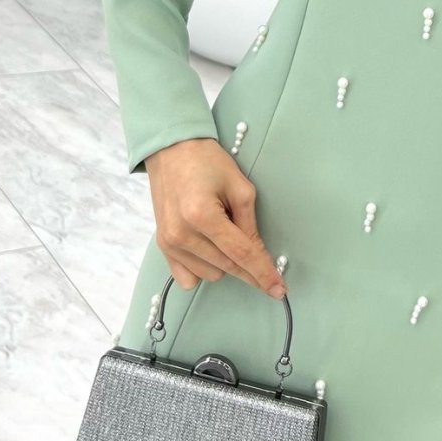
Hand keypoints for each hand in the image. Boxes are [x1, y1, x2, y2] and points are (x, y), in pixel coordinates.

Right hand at [145, 139, 286, 297]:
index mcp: (202, 215)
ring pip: (211, 275)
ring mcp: (169, 243)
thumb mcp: (239, 187)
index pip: (241, 254)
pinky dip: (204, 268)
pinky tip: (209, 249)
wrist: (171, 151)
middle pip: (227, 267)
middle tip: (267, 268)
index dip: (263, 273)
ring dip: (225, 263)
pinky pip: (189, 278)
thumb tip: (259, 257)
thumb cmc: (207, 162)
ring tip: (223, 232)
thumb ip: (249, 225)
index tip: (279, 290)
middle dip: (250, 270)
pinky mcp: (162, 247)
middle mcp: (181, 234)